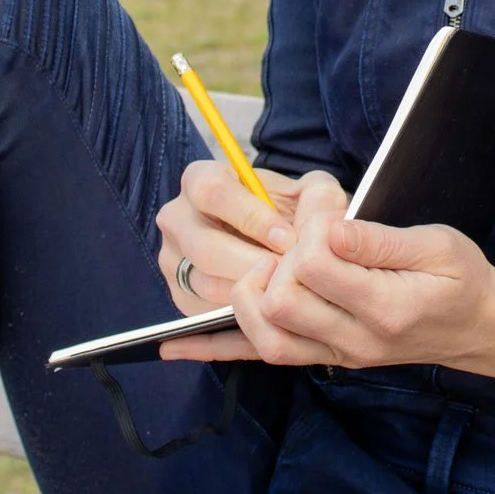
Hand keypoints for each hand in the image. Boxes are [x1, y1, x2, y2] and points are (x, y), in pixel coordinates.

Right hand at [155, 160, 341, 312]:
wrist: (266, 241)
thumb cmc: (283, 212)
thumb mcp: (303, 192)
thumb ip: (317, 196)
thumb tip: (322, 220)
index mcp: (199, 179)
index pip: (213, 193)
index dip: (253, 217)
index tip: (287, 239)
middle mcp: (176, 217)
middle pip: (205, 247)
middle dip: (254, 264)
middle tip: (290, 276)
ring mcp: (172, 259)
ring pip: (206, 284)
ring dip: (250, 292)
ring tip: (286, 292)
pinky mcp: (180, 296)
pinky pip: (206, 312)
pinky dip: (241, 314)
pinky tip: (271, 309)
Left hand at [161, 181, 494, 370]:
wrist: (477, 328)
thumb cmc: (461, 278)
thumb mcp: (438, 245)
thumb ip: (379, 239)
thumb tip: (327, 228)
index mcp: (388, 306)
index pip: (316, 267)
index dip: (308, 229)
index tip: (324, 207)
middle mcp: (357, 340)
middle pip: (282, 304)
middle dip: (277, 258)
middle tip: (298, 234)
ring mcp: (337, 355)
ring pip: (266, 337)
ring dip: (248, 296)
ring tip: (260, 264)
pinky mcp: (323, 358)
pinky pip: (261, 359)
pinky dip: (215, 348)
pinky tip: (174, 343)